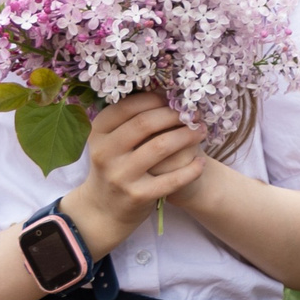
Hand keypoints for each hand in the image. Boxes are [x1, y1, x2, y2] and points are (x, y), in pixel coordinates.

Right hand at [61, 92, 203, 251]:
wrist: (103, 209)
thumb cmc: (115, 165)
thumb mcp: (110, 141)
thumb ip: (130, 120)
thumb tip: (164, 90)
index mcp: (98, 133)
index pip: (127, 106)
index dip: (155, 98)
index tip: (174, 98)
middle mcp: (105, 153)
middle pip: (145, 123)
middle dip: (175, 114)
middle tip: (193, 113)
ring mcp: (120, 176)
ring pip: (160, 146)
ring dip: (187, 135)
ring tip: (201, 131)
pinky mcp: (137, 196)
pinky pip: (172, 179)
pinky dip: (192, 169)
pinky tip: (201, 162)